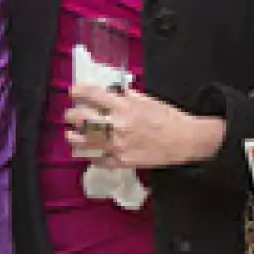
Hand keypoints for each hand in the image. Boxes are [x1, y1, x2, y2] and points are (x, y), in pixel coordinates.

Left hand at [66, 85, 224, 172]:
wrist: (183, 141)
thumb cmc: (168, 118)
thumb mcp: (147, 99)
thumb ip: (126, 97)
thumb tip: (112, 93)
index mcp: (123, 107)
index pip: (91, 95)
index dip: (77, 91)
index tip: (72, 91)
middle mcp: (116, 126)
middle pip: (81, 119)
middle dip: (71, 115)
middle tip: (69, 115)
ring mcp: (116, 146)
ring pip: (83, 142)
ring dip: (73, 137)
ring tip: (70, 134)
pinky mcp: (121, 162)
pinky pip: (98, 160)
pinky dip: (91, 155)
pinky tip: (88, 152)